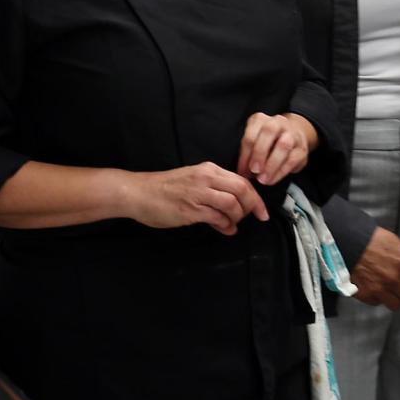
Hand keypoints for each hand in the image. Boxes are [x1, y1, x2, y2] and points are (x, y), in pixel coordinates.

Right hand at [126, 162, 266, 234]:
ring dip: (238, 217)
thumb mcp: (193, 181)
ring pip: (232, 204)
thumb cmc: (164, 188)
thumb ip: (214, 192)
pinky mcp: (190, 209)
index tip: (262, 210)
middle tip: (257, 217)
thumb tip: (233, 209)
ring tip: (233, 223)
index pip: (242, 181)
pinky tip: (226, 229)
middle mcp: (206, 178)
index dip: (256, 197)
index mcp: (209, 170)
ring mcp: (198, 193)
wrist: (138, 192)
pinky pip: (217, 217)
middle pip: (242, 190)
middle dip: (254, 206)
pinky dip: (226, 225)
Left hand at [237, 112, 314, 185]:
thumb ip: (248, 153)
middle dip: (260, 153)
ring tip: (263, 179)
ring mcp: (292, 134)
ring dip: (272, 164)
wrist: (292, 137)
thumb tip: (243, 172)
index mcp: (260, 120)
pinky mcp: (302, 148)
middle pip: (269, 132)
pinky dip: (281, 171)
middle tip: (254, 170)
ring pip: (283, 145)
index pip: (251, 135)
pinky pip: (293, 159)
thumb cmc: (267, 142)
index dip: (245, 156)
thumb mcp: (254, 142)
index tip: (242, 171)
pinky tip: (273, 179)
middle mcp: (278, 122)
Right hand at [350, 226, 399, 308]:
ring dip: (395, 299)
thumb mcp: (398, 246)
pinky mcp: (367, 295)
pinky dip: (378, 298)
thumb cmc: (374, 240)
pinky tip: (374, 287)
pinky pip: (378, 303)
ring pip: (397, 305)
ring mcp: (380, 289)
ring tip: (389, 290)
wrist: (348, 242)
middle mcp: (395, 279)